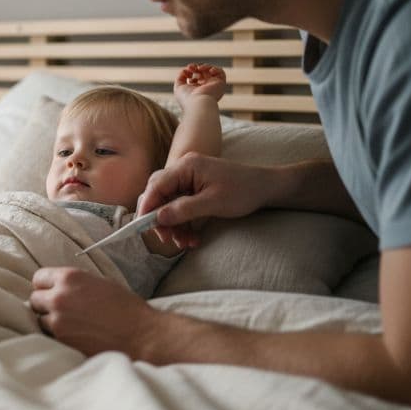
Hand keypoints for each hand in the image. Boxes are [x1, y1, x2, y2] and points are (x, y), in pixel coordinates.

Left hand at [28, 267, 156, 356]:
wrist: (142, 336)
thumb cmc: (127, 308)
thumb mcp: (99, 283)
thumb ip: (74, 284)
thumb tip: (57, 287)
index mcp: (70, 278)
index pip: (39, 278)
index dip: (45, 285)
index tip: (51, 291)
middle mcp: (59, 297)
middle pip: (34, 299)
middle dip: (44, 304)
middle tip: (61, 311)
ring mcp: (58, 321)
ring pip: (39, 320)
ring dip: (49, 322)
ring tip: (70, 325)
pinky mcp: (62, 341)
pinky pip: (48, 336)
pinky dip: (56, 337)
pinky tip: (72, 336)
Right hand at [137, 153, 276, 247]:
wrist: (267, 187)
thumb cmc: (243, 191)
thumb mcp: (212, 203)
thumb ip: (183, 210)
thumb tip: (157, 218)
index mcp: (186, 166)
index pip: (156, 186)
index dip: (147, 207)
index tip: (143, 227)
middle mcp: (184, 169)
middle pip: (159, 194)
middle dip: (161, 219)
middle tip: (166, 238)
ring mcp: (189, 178)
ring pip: (169, 203)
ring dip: (174, 225)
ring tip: (184, 243)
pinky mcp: (195, 188)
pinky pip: (181, 206)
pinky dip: (184, 222)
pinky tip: (192, 238)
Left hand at [173, 63, 226, 107]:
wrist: (198, 103)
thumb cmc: (187, 97)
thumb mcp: (179, 87)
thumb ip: (180, 77)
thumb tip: (185, 70)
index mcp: (196, 90)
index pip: (194, 78)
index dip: (190, 72)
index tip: (186, 71)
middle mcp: (205, 88)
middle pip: (202, 73)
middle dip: (196, 67)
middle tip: (191, 67)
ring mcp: (213, 85)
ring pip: (211, 71)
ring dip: (205, 66)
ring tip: (199, 68)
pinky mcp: (220, 83)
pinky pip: (221, 72)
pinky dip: (215, 69)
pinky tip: (210, 71)